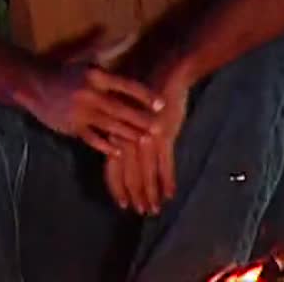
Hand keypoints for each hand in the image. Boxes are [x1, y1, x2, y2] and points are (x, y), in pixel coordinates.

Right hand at [22, 32, 166, 155]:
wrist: (34, 83)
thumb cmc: (65, 69)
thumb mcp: (87, 55)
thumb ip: (111, 48)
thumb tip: (131, 34)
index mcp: (96, 75)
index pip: (126, 86)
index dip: (145, 96)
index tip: (161, 104)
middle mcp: (89, 94)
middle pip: (121, 109)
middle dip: (141, 120)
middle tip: (159, 129)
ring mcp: (80, 112)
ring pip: (110, 126)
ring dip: (128, 134)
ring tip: (144, 141)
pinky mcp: (71, 126)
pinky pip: (92, 139)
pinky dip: (105, 146)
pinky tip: (118, 151)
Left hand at [103, 70, 190, 213]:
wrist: (164, 72)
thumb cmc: (141, 89)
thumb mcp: (124, 110)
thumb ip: (120, 132)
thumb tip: (117, 153)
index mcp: (115, 131)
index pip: (113, 168)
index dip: (117, 188)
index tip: (122, 204)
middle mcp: (127, 138)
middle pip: (129, 175)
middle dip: (135, 195)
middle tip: (141, 211)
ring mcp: (146, 138)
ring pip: (147, 174)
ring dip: (151, 194)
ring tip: (154, 208)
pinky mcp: (164, 136)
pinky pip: (165, 165)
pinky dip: (167, 182)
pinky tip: (170, 194)